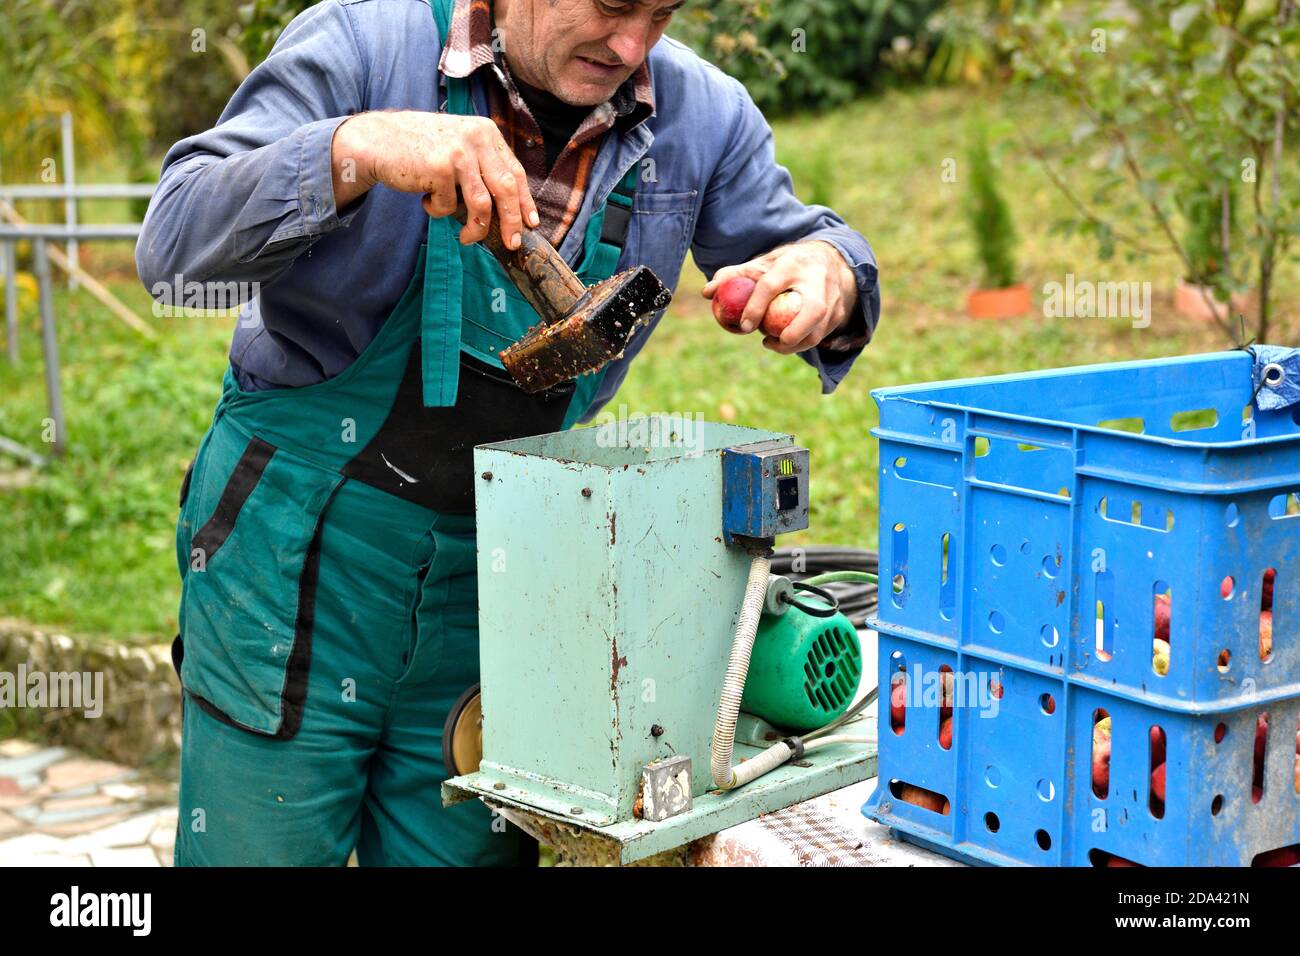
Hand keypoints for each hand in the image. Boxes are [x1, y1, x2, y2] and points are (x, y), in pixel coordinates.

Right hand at [331, 111, 539, 248]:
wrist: (377, 140)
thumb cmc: (419, 150)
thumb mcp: (457, 147)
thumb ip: (481, 167)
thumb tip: (508, 210)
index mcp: (486, 132)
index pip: (515, 172)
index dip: (525, 201)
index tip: (531, 223)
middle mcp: (477, 138)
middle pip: (506, 189)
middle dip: (512, 221)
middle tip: (512, 243)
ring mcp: (459, 152)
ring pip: (482, 204)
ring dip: (475, 229)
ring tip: (465, 238)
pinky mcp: (440, 168)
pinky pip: (449, 206)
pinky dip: (438, 211)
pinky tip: (425, 199)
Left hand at [701, 240, 857, 353]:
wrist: (826, 258)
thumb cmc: (785, 265)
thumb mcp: (761, 264)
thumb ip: (733, 276)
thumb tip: (707, 293)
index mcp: (792, 263)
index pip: (771, 285)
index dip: (755, 308)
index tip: (743, 327)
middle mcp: (818, 279)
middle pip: (812, 311)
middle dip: (791, 333)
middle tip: (767, 342)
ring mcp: (834, 297)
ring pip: (819, 330)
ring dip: (795, 344)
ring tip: (772, 343)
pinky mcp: (840, 312)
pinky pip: (822, 336)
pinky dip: (803, 343)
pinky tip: (785, 341)